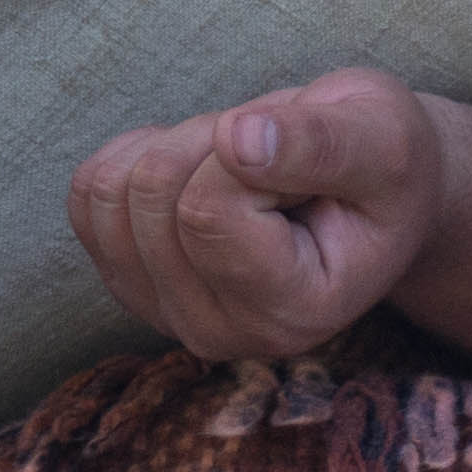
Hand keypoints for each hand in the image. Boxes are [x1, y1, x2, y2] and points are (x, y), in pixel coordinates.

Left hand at [65, 67, 455, 361]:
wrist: (370, 192)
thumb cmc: (384, 164)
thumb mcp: (384, 137)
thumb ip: (322, 143)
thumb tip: (239, 142)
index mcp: (296, 314)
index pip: (205, 209)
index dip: (246, 148)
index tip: (303, 161)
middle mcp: (224, 335)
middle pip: (152, 195)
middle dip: (207, 140)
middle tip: (272, 157)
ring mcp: (167, 316)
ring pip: (111, 193)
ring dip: (174, 146)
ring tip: (242, 168)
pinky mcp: (129, 283)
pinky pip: (87, 194)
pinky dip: (136, 154)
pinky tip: (199, 173)